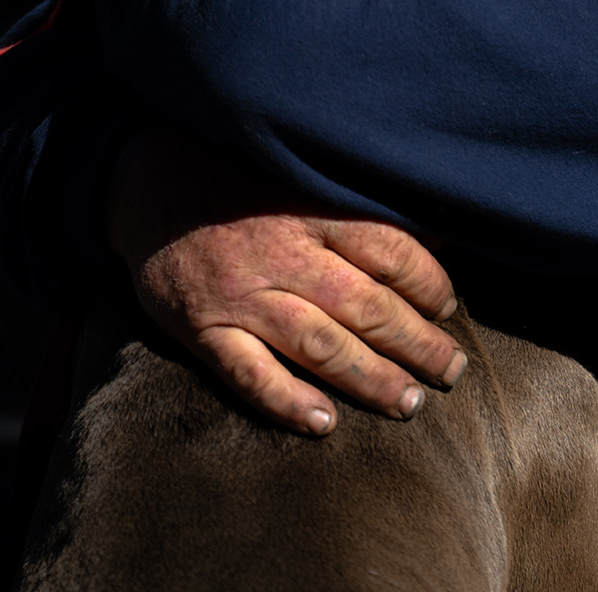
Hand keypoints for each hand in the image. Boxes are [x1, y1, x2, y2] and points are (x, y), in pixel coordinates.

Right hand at [107, 124, 464, 435]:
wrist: (148, 180)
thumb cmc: (242, 180)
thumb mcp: (301, 174)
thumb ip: (353, 206)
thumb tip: (426, 240)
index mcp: (314, 208)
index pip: (390, 251)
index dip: (428, 284)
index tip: (447, 307)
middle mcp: (284, 253)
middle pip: (366, 306)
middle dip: (416, 343)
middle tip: (449, 370)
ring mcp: (243, 294)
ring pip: (320, 346)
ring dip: (370, 379)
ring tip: (408, 404)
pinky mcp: (204, 328)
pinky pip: (249, 374)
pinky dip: (287, 402)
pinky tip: (323, 424)